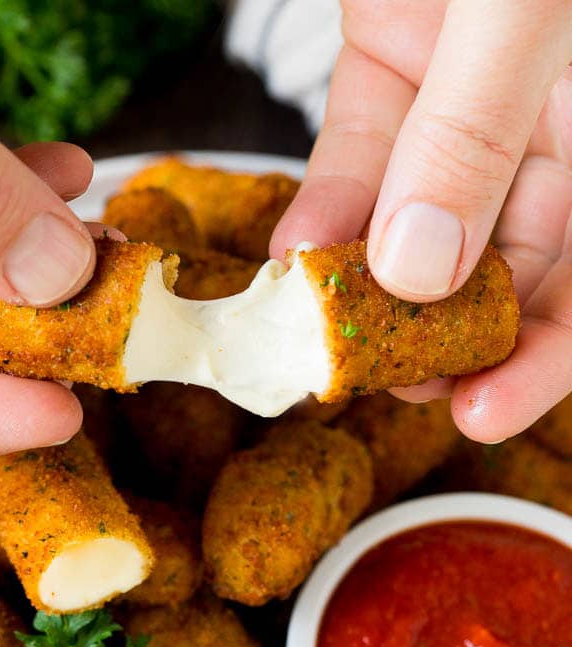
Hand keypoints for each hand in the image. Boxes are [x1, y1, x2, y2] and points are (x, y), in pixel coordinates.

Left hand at [273, 0, 571, 441]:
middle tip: (380, 378)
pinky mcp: (391, 66)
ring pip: (414, 223)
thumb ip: (477, 132)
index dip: (540, 357)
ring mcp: (459, 102)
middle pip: (493, 267)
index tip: (481, 415)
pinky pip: (357, 160)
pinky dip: (324, 210)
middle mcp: (536, 126)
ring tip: (322, 333)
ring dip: (363, 287)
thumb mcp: (516, 11)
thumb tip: (423, 268)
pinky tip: (296, 253)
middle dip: (433, 336)